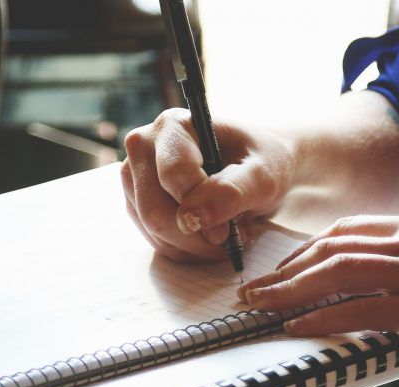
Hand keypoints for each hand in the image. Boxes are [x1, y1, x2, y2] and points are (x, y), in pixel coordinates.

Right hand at [120, 109, 295, 261]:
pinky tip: (210, 237)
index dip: (201, 208)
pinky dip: (187, 249)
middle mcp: (145, 146)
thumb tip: (191, 218)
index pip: (173, 176)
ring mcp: (136, 176)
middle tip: (230, 238)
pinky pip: (155, 240)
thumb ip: (231, 192)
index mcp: (174, 126)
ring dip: (194, 245)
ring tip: (226, 234)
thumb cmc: (263, 162)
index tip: (229, 229)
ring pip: (153, 230)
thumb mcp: (262, 175)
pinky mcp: (138, 203)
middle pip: (154, 210)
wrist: (258, 168)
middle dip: (195, 236)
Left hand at [237, 213, 398, 359]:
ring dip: (291, 292)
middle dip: (285, 270)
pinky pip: (365, 309)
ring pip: (339, 273)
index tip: (282, 269)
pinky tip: (299, 327)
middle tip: (253, 290)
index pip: (349, 231)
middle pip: (332, 248)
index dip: (307, 251)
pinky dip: (324, 318)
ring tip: (261, 308)